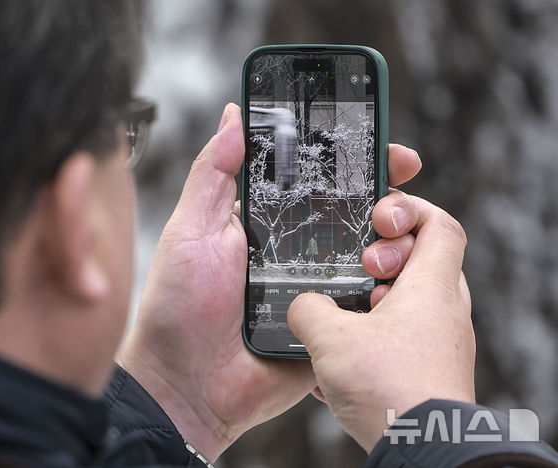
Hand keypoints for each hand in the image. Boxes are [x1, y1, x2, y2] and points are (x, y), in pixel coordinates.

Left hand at [117, 103, 423, 461]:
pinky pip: (369, 304)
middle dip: (385, 193)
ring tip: (392, 233)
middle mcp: (296, 250)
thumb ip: (213, 174)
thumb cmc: (178, 309)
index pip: (314, 179)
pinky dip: (389, 288)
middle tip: (401, 181)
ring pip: (371, 254)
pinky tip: (399, 276)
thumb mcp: (191, 231)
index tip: (378, 140)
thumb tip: (234, 115)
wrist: (187, 389)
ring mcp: (318, 288)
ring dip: (392, 238)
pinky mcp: (332, 326)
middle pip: (353, 212)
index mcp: (265, 222)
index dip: (347, 157)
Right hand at [288, 189, 473, 451]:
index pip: (440, 225)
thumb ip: (308, 308)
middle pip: (423, 259)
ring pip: (410, 301)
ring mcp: (439, 342)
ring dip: (374, 300)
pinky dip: (374, 335)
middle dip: (384, 257)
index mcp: (431, 287)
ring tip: (344, 317)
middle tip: (359, 268)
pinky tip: (340, 359)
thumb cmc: (391, 390)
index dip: (410, 210)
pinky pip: (402, 337)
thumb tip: (303, 305)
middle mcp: (444, 311)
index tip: (379, 216)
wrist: (422, 451)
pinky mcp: (429, 371)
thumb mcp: (331, 338)